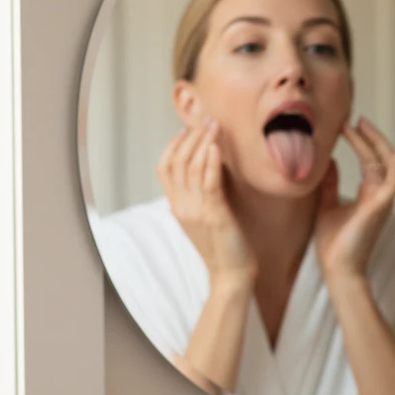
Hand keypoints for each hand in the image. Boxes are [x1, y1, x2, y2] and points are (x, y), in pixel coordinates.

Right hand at [156, 121, 255, 286]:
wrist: (231, 274)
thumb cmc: (224, 244)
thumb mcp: (204, 215)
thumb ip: (200, 193)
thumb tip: (207, 163)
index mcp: (176, 206)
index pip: (163, 167)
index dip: (173, 145)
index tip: (187, 129)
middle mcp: (181, 206)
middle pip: (177, 162)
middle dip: (192, 137)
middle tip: (208, 120)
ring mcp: (196, 211)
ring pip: (191, 168)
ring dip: (203, 142)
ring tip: (215, 126)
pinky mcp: (215, 216)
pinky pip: (209, 183)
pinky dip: (211, 162)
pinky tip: (217, 147)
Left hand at [315, 117, 394, 279]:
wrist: (337, 269)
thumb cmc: (333, 243)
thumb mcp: (326, 205)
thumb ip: (330, 184)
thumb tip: (328, 161)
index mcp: (369, 195)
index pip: (369, 161)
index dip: (360, 142)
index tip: (345, 125)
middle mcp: (380, 195)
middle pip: (380, 158)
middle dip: (369, 137)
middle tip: (356, 119)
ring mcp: (383, 202)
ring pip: (386, 165)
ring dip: (375, 144)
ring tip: (361, 126)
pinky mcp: (380, 209)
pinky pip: (393, 184)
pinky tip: (394, 153)